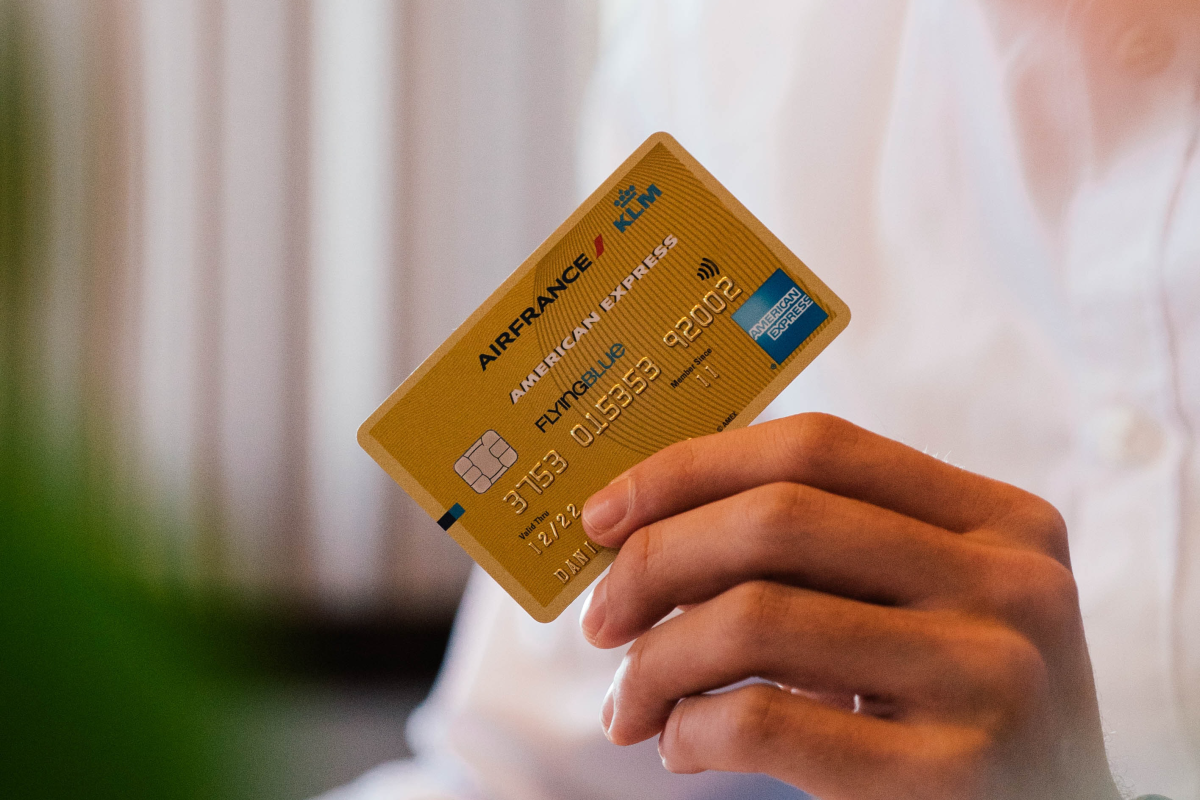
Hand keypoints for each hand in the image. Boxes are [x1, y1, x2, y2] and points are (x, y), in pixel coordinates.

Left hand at [579, 413, 1119, 799]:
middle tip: (601, 619)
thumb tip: (655, 528)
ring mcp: (990, 677)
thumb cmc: (962, 708)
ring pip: (756, 618)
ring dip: (658, 662)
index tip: (607, 514)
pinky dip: (692, 729)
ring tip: (632, 702)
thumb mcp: (931, 604)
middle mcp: (1009, 583)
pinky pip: (766, 721)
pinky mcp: (953, 774)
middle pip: (777, 520)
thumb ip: (834, 553)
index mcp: (1000, 518)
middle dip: (655, 562)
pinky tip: (681, 745)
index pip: (816, 448)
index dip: (691, 468)